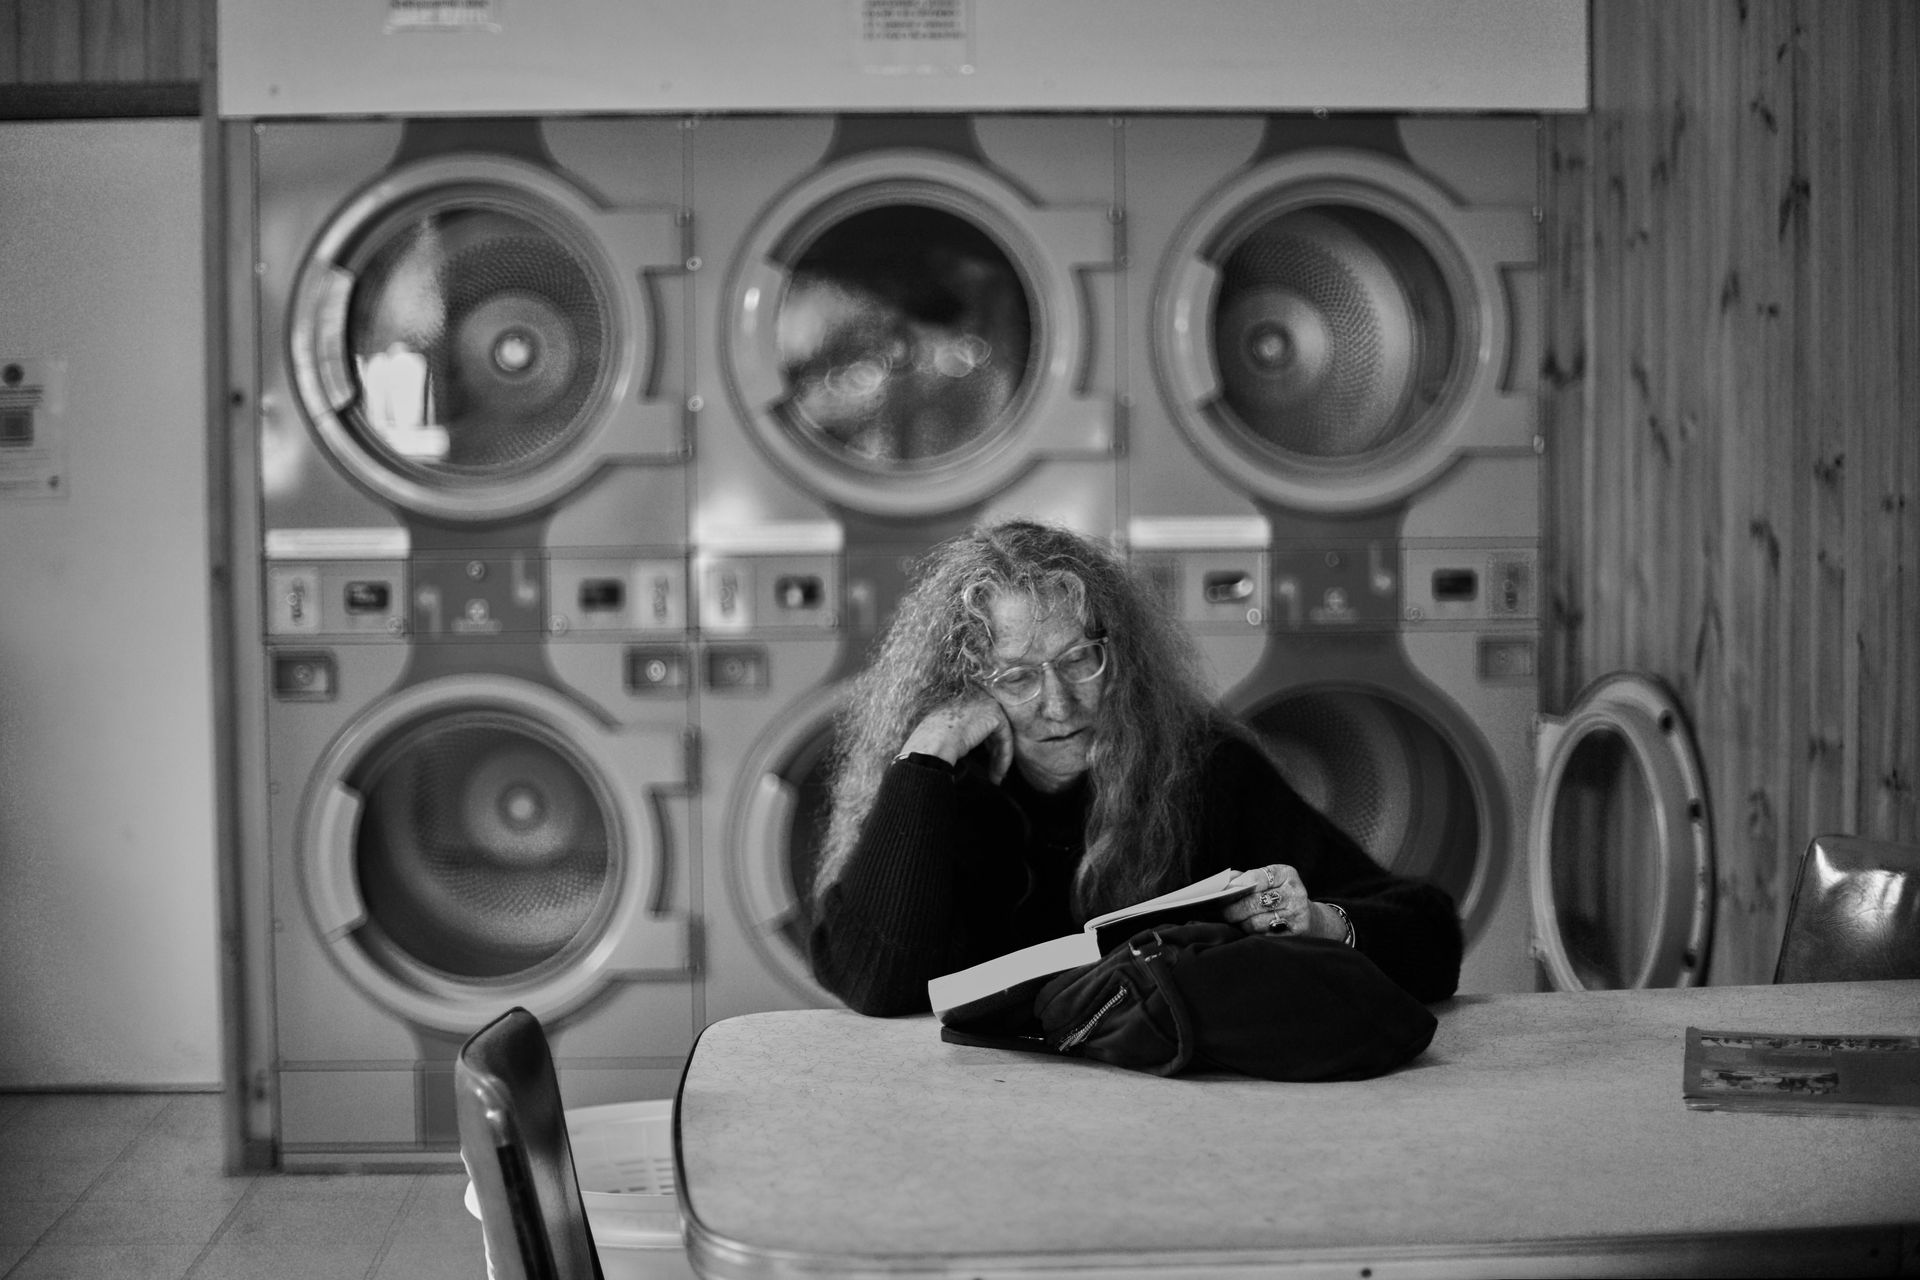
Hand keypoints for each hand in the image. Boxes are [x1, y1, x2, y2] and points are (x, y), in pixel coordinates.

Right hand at [899, 696, 1014, 782]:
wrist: (931, 744)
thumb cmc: (929, 744)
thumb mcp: (943, 733)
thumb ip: (958, 732)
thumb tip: (964, 744)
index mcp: (958, 698)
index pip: (978, 720)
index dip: (983, 742)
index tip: (982, 762)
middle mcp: (973, 696)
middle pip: (991, 726)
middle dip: (994, 751)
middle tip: (993, 772)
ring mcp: (985, 702)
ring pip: (1000, 733)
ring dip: (1000, 757)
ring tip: (996, 777)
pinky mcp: (994, 714)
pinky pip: (1005, 737)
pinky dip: (1004, 756)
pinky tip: (999, 772)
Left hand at [1222, 864, 1338, 938]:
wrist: (1309, 917)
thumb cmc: (1279, 895)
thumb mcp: (1269, 881)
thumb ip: (1245, 878)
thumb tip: (1222, 883)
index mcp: (1287, 874)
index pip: (1257, 878)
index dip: (1237, 886)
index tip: (1221, 892)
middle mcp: (1295, 893)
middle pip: (1255, 902)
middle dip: (1232, 908)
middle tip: (1218, 912)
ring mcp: (1297, 914)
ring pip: (1256, 922)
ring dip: (1240, 923)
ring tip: (1229, 921)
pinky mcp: (1295, 933)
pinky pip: (1264, 936)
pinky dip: (1250, 934)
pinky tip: (1243, 930)